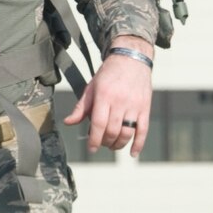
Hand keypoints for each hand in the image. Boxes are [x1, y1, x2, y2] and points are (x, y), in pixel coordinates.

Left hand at [67, 37, 153, 156]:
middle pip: (112, 131)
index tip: (91, 148)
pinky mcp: (145, 108)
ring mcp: (134, 105)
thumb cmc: (108, 74)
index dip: (94, 139)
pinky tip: (132, 153)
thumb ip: (81, 107)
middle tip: (101, 144)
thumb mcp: (92, 87)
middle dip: (105, 142)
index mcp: (104, 96)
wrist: (131, 58)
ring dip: (118, 144)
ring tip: (113, 146)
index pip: (99, 124)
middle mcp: (120, 101)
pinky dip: (138, 144)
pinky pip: (143, 130)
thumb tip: (68, 122)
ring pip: (127, 133)